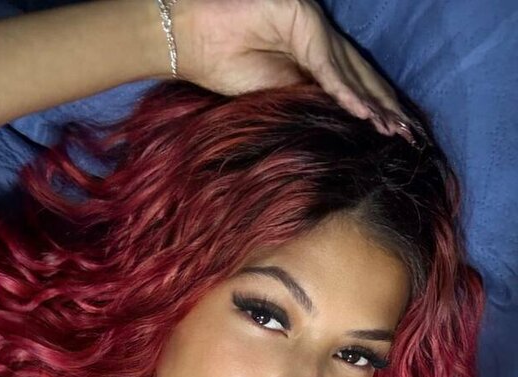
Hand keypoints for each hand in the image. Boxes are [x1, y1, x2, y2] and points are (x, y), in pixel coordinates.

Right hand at [172, 0, 412, 141]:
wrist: (189, 37)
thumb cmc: (222, 62)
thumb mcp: (272, 92)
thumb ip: (304, 98)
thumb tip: (337, 121)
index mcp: (312, 52)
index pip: (353, 81)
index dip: (375, 106)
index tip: (396, 134)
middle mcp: (319, 34)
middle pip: (361, 74)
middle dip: (386, 107)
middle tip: (411, 137)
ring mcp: (311, 23)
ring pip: (351, 70)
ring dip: (374, 104)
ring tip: (394, 131)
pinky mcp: (300, 16)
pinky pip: (327, 65)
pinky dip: (346, 91)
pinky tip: (364, 114)